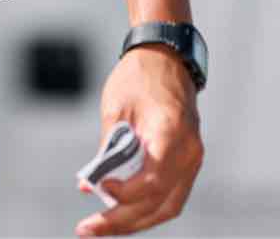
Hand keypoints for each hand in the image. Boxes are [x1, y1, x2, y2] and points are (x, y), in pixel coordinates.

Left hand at [74, 45, 203, 234]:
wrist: (166, 57)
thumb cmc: (138, 77)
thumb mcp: (116, 106)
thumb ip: (108, 148)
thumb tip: (91, 185)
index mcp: (171, 131)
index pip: (152, 180)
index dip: (124, 193)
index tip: (97, 188)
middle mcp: (189, 151)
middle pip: (159, 203)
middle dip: (122, 221)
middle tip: (87, 230)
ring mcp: (193, 160)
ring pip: (166, 207)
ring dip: (134, 222)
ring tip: (100, 229)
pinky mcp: (187, 163)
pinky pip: (169, 196)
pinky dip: (145, 208)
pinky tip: (119, 214)